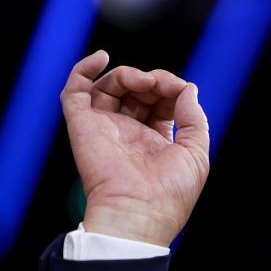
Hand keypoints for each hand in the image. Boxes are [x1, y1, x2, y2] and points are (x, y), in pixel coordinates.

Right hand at [59, 50, 209, 246]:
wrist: (139, 213)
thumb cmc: (170, 194)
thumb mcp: (196, 155)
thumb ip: (195, 119)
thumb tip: (188, 89)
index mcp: (155, 141)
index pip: (161, 102)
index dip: (172, 89)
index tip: (182, 90)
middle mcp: (129, 133)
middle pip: (137, 92)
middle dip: (153, 81)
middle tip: (160, 85)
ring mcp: (104, 128)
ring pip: (110, 87)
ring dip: (128, 75)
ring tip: (143, 82)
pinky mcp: (82, 125)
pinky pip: (74, 91)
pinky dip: (84, 69)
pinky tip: (101, 58)